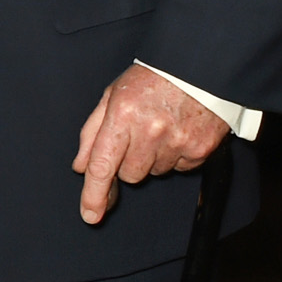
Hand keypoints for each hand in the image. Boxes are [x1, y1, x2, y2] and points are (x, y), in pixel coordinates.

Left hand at [72, 63, 231, 223]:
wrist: (200, 66)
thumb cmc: (152, 78)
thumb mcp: (113, 95)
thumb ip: (92, 132)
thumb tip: (80, 166)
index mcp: (123, 115)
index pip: (103, 165)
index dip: (94, 195)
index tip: (90, 215)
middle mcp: (150, 131)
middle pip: (128, 175)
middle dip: (128, 162)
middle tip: (138, 135)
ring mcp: (177, 142)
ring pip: (154, 173)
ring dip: (153, 158)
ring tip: (161, 128)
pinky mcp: (200, 150)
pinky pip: (179, 169)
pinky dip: (176, 156)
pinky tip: (178, 131)